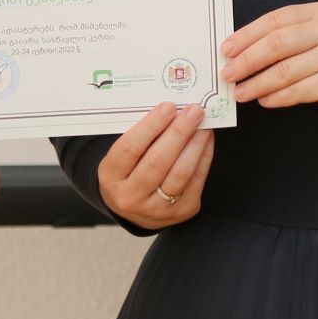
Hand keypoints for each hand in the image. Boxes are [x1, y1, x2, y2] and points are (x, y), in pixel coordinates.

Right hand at [95, 101, 215, 228]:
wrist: (136, 210)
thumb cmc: (129, 173)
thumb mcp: (122, 157)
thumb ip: (142, 137)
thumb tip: (173, 111)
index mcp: (111, 177)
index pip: (130, 148)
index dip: (151, 126)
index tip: (169, 107)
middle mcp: (131, 196)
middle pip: (158, 161)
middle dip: (179, 132)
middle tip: (193, 111)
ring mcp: (157, 208)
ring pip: (181, 172)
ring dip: (195, 144)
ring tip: (203, 124)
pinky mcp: (181, 211)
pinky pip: (196, 180)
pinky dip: (204, 156)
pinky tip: (206, 140)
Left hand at [220, 1, 317, 128]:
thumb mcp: (315, 42)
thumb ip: (284, 41)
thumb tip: (238, 53)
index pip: (276, 20)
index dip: (247, 35)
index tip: (226, 49)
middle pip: (278, 43)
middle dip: (247, 60)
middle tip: (228, 73)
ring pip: (284, 70)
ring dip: (257, 83)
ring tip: (240, 92)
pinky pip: (296, 91)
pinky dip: (276, 97)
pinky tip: (264, 100)